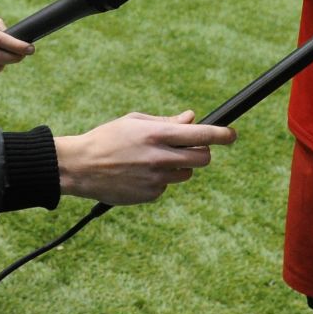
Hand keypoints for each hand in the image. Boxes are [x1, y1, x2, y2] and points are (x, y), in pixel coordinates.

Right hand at [55, 111, 235, 205]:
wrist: (80, 167)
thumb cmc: (107, 138)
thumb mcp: (135, 122)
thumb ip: (166, 121)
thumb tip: (192, 118)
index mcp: (157, 134)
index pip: (201, 134)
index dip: (222, 135)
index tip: (232, 135)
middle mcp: (160, 157)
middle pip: (202, 158)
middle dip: (202, 152)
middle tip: (190, 148)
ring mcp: (156, 178)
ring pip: (186, 174)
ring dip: (179, 167)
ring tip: (153, 160)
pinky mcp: (150, 194)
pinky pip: (167, 186)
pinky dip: (160, 179)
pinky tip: (139, 173)